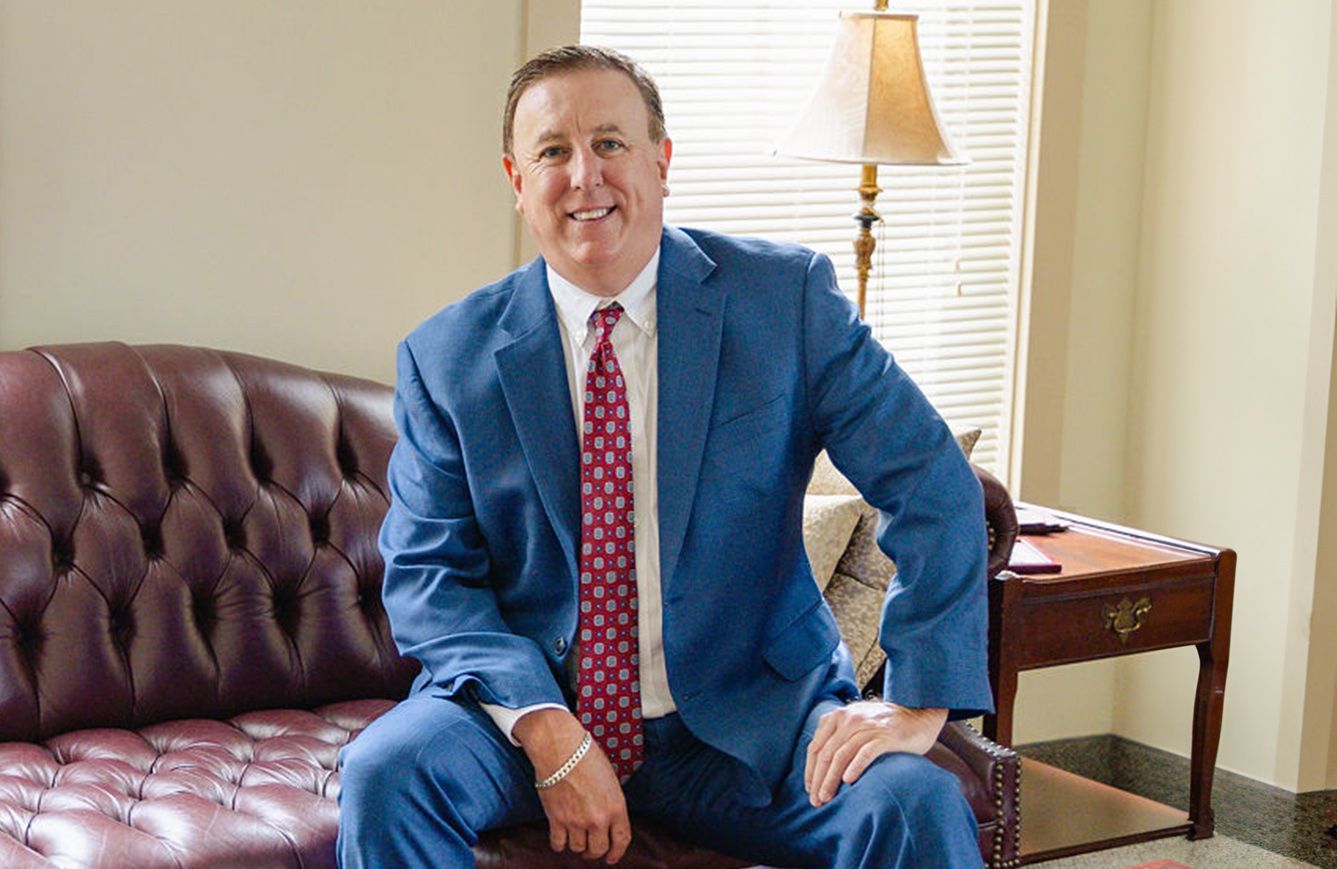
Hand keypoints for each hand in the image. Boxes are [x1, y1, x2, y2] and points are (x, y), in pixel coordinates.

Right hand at [513, 708, 631, 862]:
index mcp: (616, 806)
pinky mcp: (556, 820)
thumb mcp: (610, 779)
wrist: (560, 748)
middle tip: (591, 849)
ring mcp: (576, 821)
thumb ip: (611, 802)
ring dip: (577, 845)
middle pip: (598, 850)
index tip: (612, 858)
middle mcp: (598, 818)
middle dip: (595, 852)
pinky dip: (560, 843)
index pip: (622, 840)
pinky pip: (558, 844)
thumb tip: (607, 819)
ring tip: (575, 837)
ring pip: (578, 849)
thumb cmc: (586, 756)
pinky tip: (561, 836)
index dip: (617, 853)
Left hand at [803, 701, 947, 806]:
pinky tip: (848, 780)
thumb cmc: (885, 726)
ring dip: (831, 779)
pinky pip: (865, 752)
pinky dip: (855, 766)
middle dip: (818, 779)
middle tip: (816, 800)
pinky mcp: (885, 736)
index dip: (810, 770)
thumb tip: (820, 769)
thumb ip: (839, 737)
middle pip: (826, 753)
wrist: (919, 715)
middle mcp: (849, 719)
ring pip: (842, 755)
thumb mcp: (857, 724)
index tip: (810, 789)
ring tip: (827, 797)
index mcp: (838, 717)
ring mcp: (867, 726)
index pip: (816, 747)